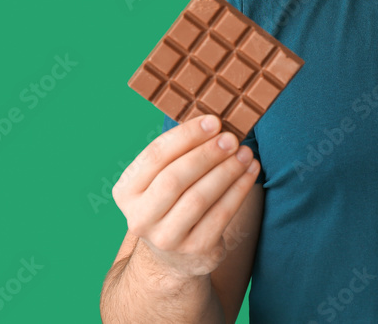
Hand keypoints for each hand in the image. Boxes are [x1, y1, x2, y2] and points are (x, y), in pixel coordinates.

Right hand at [111, 114, 259, 277]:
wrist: (175, 257)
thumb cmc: (172, 201)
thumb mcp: (161, 180)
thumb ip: (178, 154)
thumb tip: (215, 122)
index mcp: (126, 192)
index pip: (155, 156)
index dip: (186, 136)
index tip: (214, 121)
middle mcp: (140, 218)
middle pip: (175, 178)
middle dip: (207, 154)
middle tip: (231, 138)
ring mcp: (167, 238)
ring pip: (199, 197)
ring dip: (227, 171)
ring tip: (245, 153)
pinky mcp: (195, 250)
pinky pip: (221, 214)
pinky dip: (239, 189)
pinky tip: (250, 172)